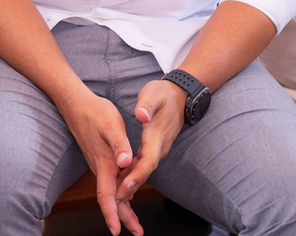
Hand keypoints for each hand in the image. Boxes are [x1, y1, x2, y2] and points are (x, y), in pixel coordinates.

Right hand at [61, 89, 142, 235]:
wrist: (76, 103)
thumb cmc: (95, 112)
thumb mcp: (111, 125)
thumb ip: (120, 145)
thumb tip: (126, 163)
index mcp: (104, 163)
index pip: (106, 195)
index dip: (112, 214)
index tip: (116, 231)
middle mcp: (100, 167)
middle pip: (110, 199)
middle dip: (123, 217)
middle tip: (137, 232)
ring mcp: (100, 163)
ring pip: (111, 191)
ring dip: (123, 207)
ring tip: (135, 222)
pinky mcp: (101, 158)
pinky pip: (111, 181)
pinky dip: (121, 192)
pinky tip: (129, 194)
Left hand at [114, 80, 186, 213]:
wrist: (180, 96)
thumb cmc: (163, 94)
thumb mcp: (153, 94)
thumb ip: (146, 105)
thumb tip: (141, 115)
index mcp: (157, 136)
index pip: (149, 160)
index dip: (137, 174)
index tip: (125, 184)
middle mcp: (159, 146)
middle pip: (145, 171)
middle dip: (131, 185)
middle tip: (115, 200)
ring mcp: (158, 148)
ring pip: (144, 170)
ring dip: (131, 183)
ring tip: (115, 197)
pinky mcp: (154, 148)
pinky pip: (143, 164)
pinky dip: (133, 174)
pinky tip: (121, 181)